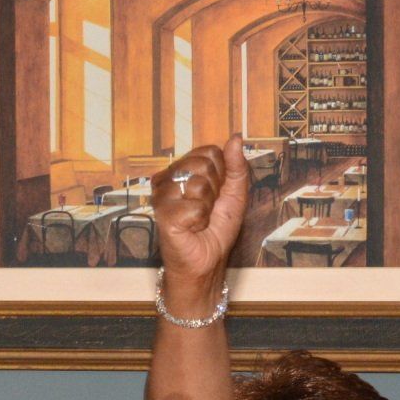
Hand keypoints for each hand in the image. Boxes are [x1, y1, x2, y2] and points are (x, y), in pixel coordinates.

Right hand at [152, 136, 250, 285]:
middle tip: (208, 207)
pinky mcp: (163, 214)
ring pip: (198, 184)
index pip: (209, 152)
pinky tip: (192, 228)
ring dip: (207, 206)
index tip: (218, 192)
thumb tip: (236, 138)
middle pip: (202, 163)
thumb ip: (236, 166)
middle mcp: (170, 179)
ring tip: (199, 219)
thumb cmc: (217, 229)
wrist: (207, 261)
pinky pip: (194, 207)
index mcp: (184, 170)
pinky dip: (200, 220)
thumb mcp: (235, 194)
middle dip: (215, 188)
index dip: (221, 173)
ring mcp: (163, 196)